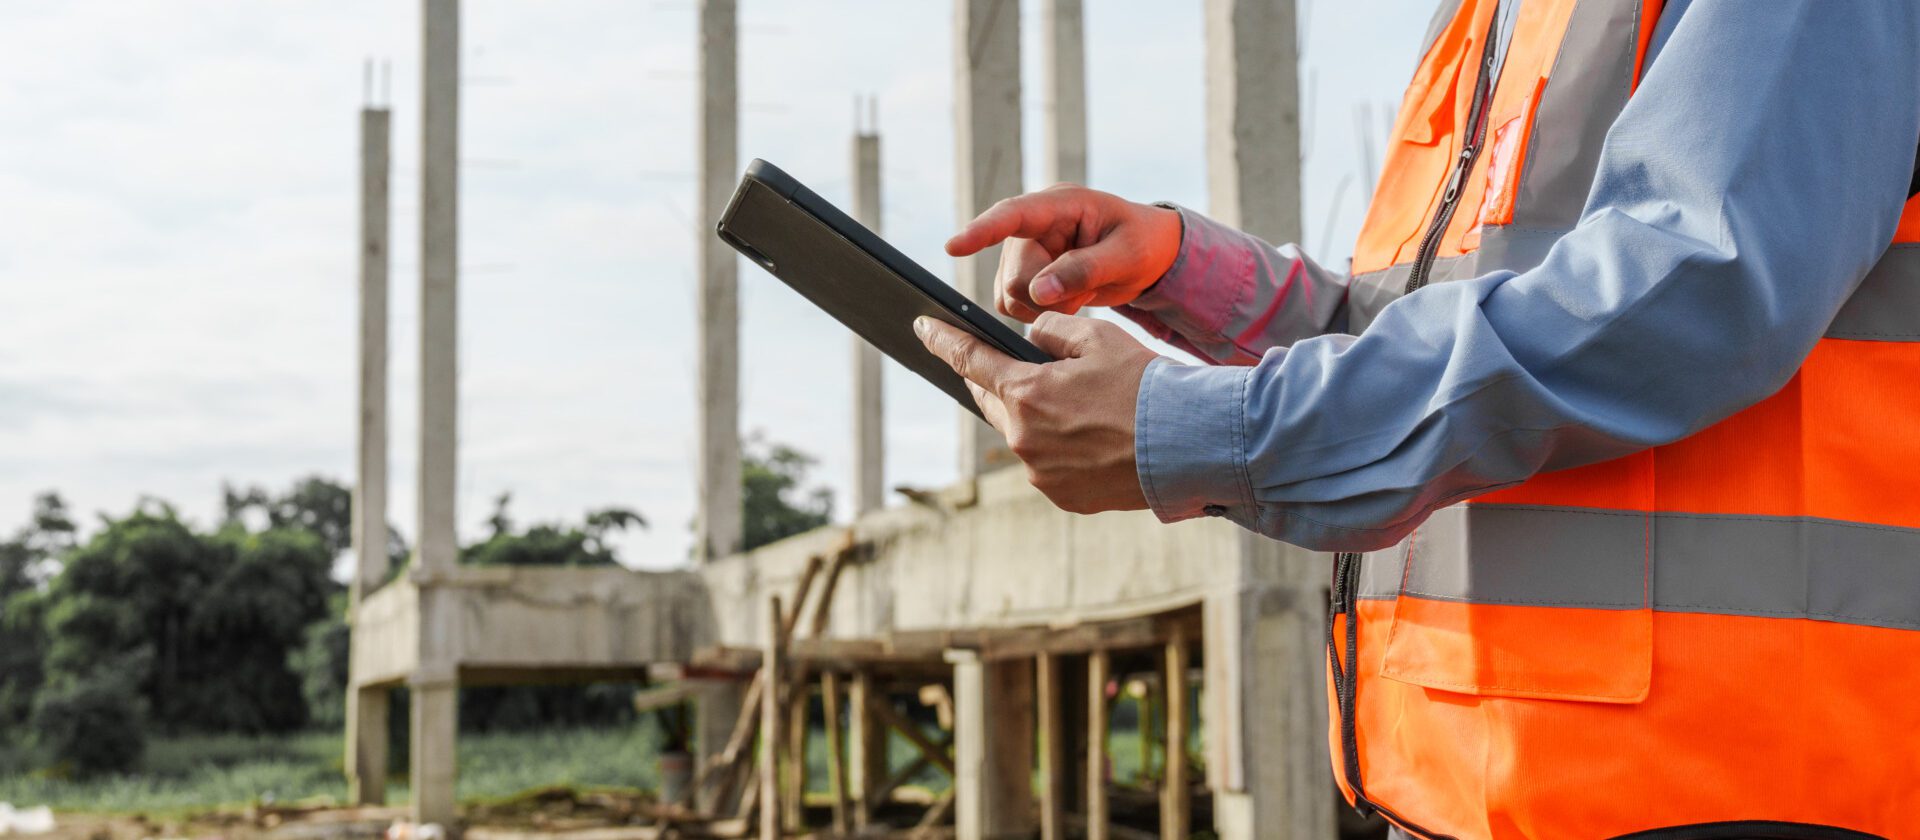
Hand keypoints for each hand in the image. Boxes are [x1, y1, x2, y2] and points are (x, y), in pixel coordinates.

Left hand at [914, 311, 1158, 513]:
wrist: (1187, 444)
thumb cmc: (1146, 385)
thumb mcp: (1098, 337)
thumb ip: (1051, 332)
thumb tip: (1031, 341)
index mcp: (1026, 393)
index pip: (969, 360)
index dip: (942, 340)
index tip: (922, 327)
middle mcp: (1023, 438)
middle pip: (992, 400)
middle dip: (992, 379)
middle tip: (1001, 364)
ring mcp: (1041, 472)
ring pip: (1021, 434)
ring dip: (1033, 415)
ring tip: (1072, 403)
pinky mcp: (1062, 495)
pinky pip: (1046, 464)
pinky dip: (1057, 446)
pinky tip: (1089, 436)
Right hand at [945, 184, 1181, 322]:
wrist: (1148, 254)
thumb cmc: (1142, 243)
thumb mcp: (1126, 255)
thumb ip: (1084, 270)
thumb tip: (1039, 292)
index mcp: (1059, 205)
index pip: (1012, 215)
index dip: (981, 231)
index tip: (954, 247)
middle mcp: (1032, 226)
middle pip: (1013, 276)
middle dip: (1047, 295)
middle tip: (1084, 292)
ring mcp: (1024, 252)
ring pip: (1008, 296)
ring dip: (1044, 307)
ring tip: (1079, 293)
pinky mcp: (1023, 275)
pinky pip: (1011, 306)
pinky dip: (1038, 313)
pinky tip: (1066, 300)